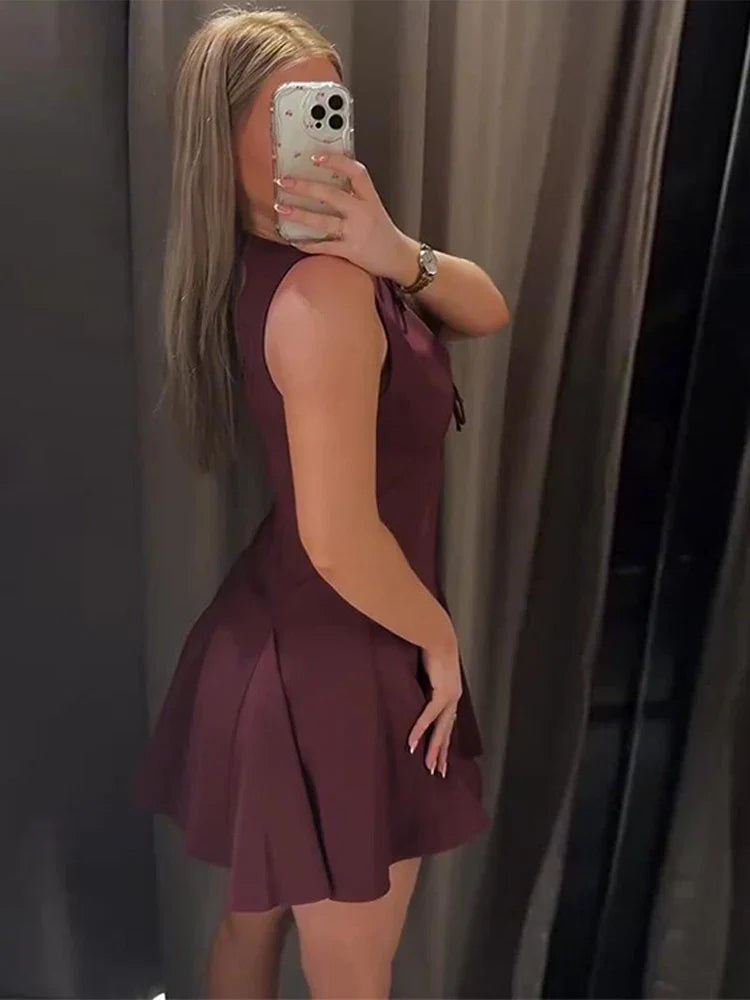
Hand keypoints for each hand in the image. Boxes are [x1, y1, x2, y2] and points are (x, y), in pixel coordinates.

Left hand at [273, 152, 420, 284]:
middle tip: (285, 182)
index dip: (336, 162)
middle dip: (305, 187)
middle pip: (331, 194)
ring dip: (300, 213)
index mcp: (370, 198)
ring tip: (282, 208)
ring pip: (323, 220)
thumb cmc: (383, 232)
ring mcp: (356, 232)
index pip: (356, 172)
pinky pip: (324, 246)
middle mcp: (363, 213)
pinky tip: (294, 240)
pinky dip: (307, 243)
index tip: (316, 158)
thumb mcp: (374, 207)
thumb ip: (355, 195)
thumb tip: (326, 184)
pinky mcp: (351, 251)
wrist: (398, 257)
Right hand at [407, 641, 462, 778]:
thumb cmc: (430, 648)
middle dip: (441, 753)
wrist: (437, 634)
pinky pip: (429, 716)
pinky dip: (419, 730)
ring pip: (441, 729)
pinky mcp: (442, 693)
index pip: (447, 724)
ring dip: (434, 749)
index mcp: (451, 695)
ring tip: (428, 766)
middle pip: (446, 732)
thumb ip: (422, 682)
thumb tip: (411, 688)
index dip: (443, 741)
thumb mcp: (426, 670)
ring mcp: (450, 697)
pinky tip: (411, 743)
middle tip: (437, 772)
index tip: (440, 759)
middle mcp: (453, 699)